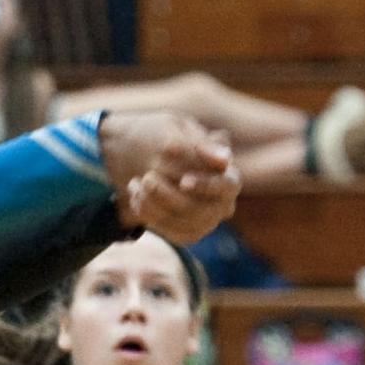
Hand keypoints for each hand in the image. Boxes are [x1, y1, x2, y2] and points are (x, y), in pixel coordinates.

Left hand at [99, 111, 239, 242]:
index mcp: (229, 178)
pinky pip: (169, 231)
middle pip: (199, 209)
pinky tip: (135, 195)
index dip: (206, 185)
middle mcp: (222, 205)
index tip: (184, 181)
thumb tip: (224, 159)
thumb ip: (203, 145)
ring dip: (154, 204)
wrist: (148, 156)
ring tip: (135, 183)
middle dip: (169, 195)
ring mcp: (205, 222)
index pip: (226, 186)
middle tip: (147, 178)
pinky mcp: (186, 233)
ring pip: (180, 222)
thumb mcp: (183, 131)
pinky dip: (148, 214)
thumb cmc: (172, 139)